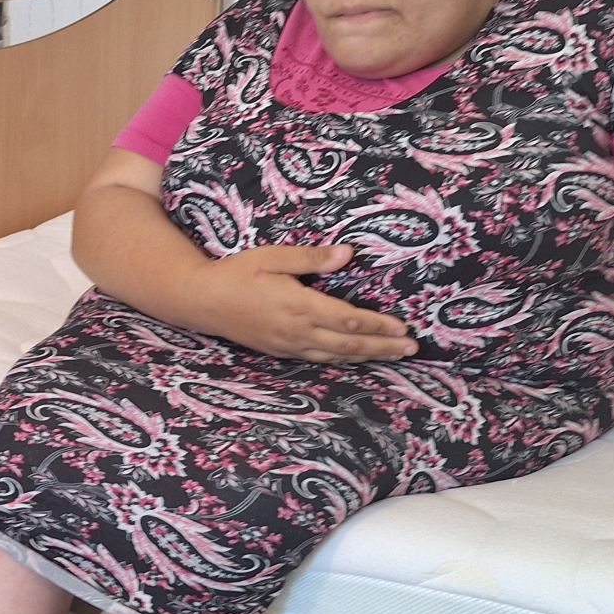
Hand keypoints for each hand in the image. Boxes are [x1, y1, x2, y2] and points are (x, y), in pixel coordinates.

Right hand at [184, 244, 418, 361]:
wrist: (200, 300)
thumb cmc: (235, 273)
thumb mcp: (272, 257)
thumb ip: (311, 258)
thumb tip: (348, 254)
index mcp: (298, 306)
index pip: (348, 318)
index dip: (378, 325)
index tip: (402, 326)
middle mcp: (296, 331)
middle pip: (349, 343)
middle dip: (382, 346)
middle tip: (412, 349)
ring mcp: (287, 345)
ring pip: (336, 355)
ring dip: (367, 356)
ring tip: (393, 356)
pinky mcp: (279, 351)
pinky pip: (319, 359)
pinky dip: (343, 359)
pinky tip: (355, 356)